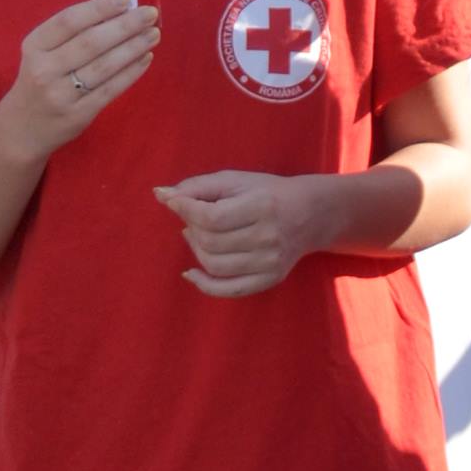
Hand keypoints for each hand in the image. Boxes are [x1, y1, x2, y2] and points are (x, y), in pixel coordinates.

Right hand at [0, 0, 160, 161]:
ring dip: (133, 48)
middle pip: (91, 42)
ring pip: (104, 66)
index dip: (99, 8)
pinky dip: (130, 72)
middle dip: (124, 25)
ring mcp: (61, 95)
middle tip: (150, 13)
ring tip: (153, 34)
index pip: (69, 21)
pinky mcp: (78, 115)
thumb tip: (116, 11)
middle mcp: (45, 70)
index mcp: (35, 46)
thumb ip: (70, 35)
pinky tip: (145, 58)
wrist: (22, 129)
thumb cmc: (38, 81)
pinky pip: (110, 90)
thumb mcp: (41, 53)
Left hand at [155, 169, 325, 297]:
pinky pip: (229, 289)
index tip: (173, 201)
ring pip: (215, 265)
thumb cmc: (267, 192)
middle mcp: (269, 237)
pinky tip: (190, 273)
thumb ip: (198, 186)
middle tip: (191, 218)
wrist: (309, 214)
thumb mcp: (236, 180)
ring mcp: (270, 262)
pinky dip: (204, 285)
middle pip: (211, 242)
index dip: (185, 210)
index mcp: (262, 206)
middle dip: (191, 228)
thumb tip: (160, 194)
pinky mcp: (270, 279)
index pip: (212, 217)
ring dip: (195, 250)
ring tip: (196, 235)